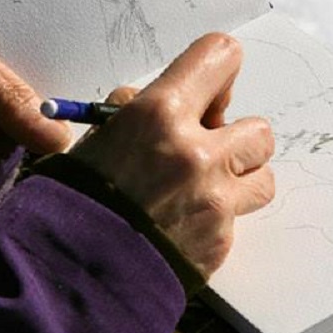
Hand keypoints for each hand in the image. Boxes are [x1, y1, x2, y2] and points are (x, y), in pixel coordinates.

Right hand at [70, 32, 275, 277]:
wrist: (68, 274)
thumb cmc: (73, 199)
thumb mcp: (97, 136)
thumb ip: (138, 112)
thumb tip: (163, 100)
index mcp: (161, 114)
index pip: (221, 57)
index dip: (219, 69)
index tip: (211, 85)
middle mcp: (197, 152)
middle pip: (258, 128)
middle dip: (236, 137)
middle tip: (205, 149)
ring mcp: (215, 201)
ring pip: (264, 176)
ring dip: (241, 179)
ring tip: (206, 189)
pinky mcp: (221, 241)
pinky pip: (238, 220)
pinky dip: (217, 219)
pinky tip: (183, 225)